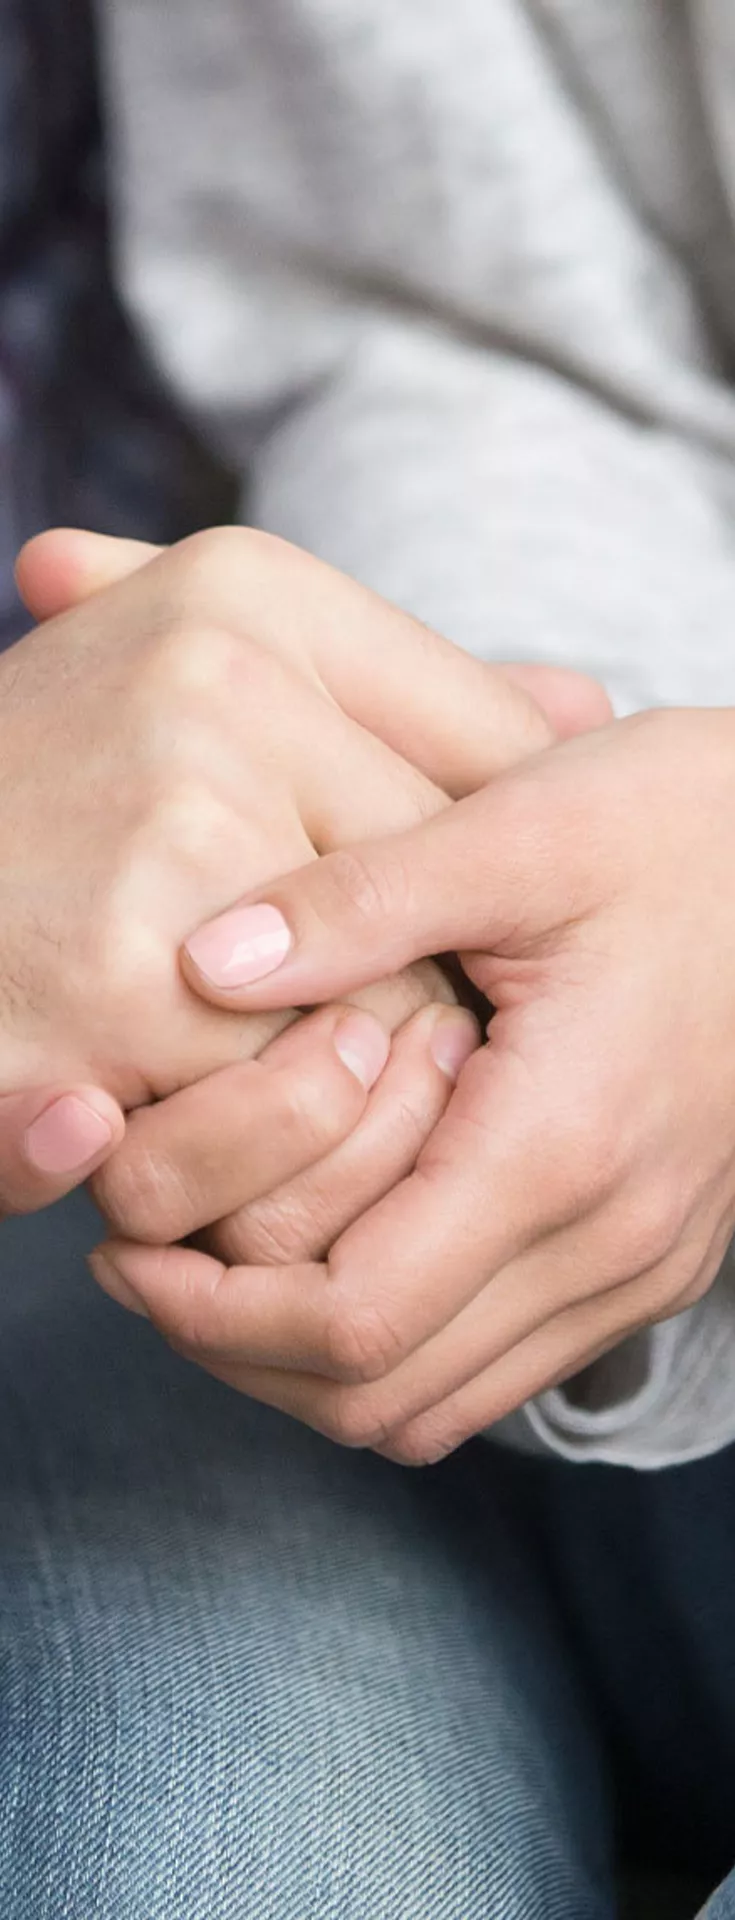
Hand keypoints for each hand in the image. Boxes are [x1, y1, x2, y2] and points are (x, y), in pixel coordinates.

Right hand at [4, 523, 557, 1113]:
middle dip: (426, 974)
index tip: (480, 934)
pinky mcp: (110, 999)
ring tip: (287, 1071)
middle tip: (395, 1030)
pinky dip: (253, 1125)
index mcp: (251, 594)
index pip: (489, 757)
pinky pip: (265, 1098)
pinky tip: (200, 1098)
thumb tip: (590, 714)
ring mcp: (161, 846)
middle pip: (442, 888)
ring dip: (345, 1064)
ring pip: (373, 1008)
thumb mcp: (213, 670)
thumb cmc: (52, 780)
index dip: (497, 869)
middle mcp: (212, 691)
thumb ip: (401, 692)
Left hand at [91, 710, 734, 1461]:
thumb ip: (359, 901)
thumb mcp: (523, 827)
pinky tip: (337, 1242)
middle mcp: (610, 1239)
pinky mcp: (651, 1256)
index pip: (355, 1322)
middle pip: (382, 1396)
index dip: (214, 1315)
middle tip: (148, 1260)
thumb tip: (206, 960)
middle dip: (238, 1351)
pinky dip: (396, 1340)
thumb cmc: (688, 825)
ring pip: (439, 1404)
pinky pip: (499, 1364)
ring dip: (310, 1359)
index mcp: (561, 1143)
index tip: (130, 1246)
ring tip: (222, 1258)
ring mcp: (640, 1262)